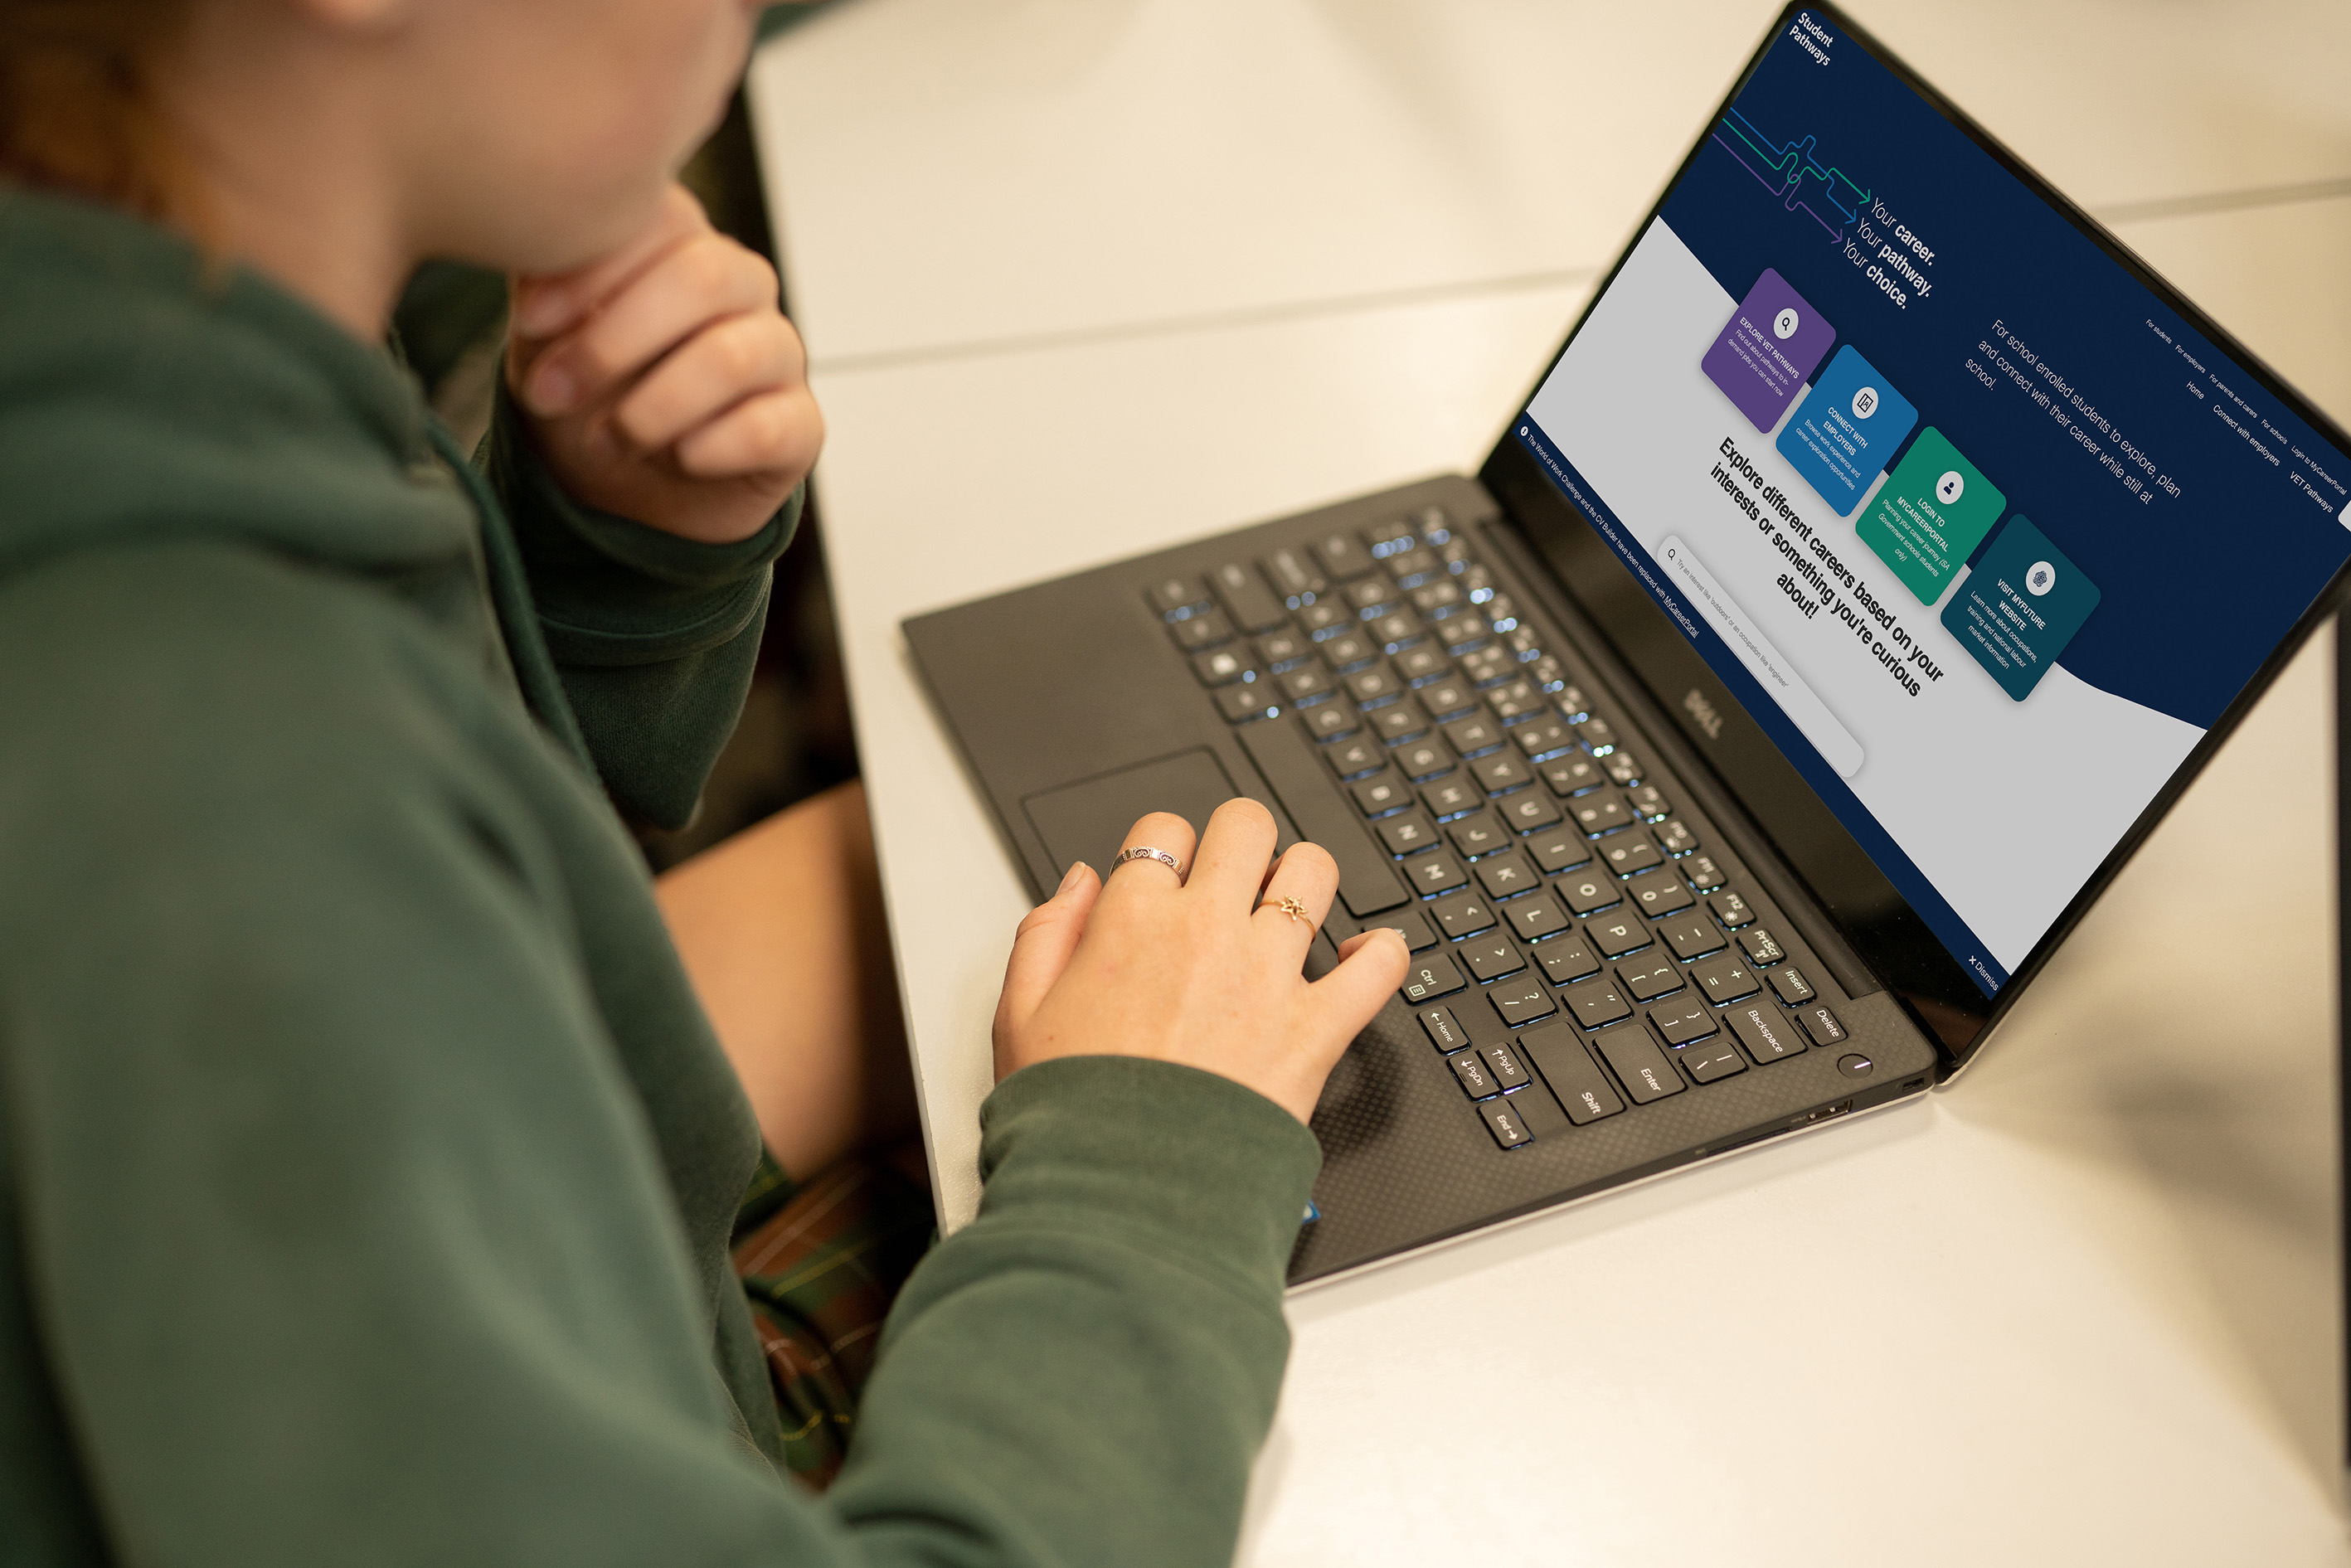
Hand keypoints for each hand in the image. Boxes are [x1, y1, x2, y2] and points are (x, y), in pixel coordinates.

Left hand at [504, 185, 821, 543]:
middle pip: (706, 277)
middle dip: (614, 341)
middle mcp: (743, 286)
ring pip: (735, 357)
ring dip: (653, 407)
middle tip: (550, 393)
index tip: (530, 323)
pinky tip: (675, 459)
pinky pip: (769, 429)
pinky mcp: (800, 426)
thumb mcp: (546, 331)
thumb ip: (544, 277)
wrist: (623, 489)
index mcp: (682, 243)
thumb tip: (538, 251)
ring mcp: (778, 354)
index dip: (593, 268)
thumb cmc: (588, 392)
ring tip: (604, 442)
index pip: (663, 216)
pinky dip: (710, 449)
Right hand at [993, 800, 1409, 1124]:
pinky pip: (1378, 965)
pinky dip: (1383, 953)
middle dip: (1244, 839)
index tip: (1171, 874)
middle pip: (1246, 826)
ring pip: (1313, 873)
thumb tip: (1084, 879)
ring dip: (1307, 879)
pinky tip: (1365, 955)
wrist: (1123, 1193)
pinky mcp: (1316, 1027)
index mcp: (1131, 922)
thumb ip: (1047, 932)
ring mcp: (1266, 975)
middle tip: (1240, 872)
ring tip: (1296, 906)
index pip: (1164, 830)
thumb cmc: (1071, 1115)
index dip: (1169, 846)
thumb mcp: (1018, 1014)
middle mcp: (1204, 932)